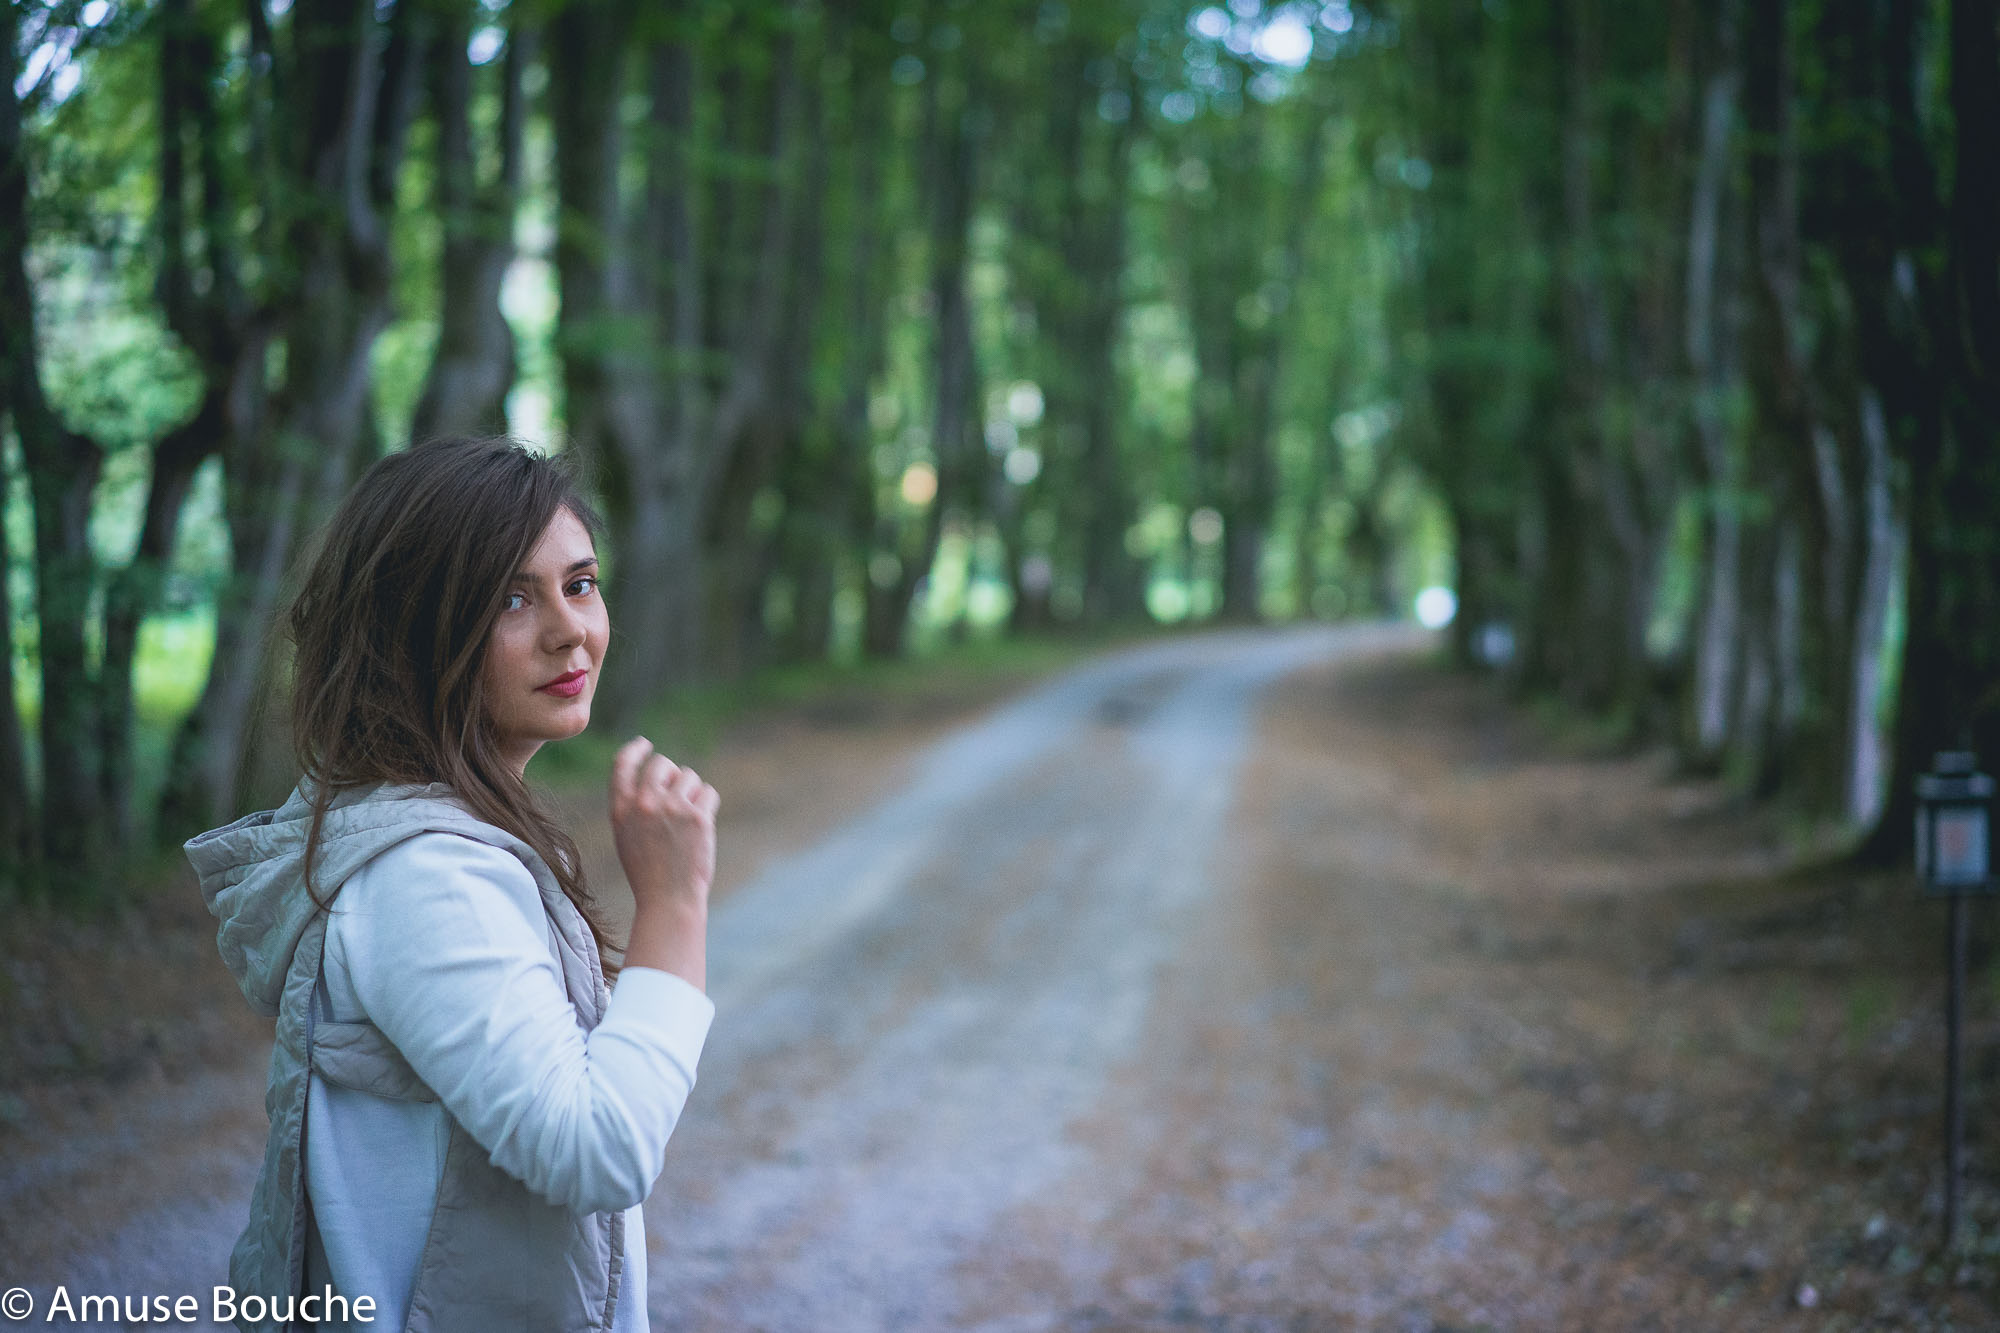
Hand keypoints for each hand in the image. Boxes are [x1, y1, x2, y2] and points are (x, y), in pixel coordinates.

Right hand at [610, 736, 719, 907]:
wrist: (668, 900)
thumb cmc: (649, 872)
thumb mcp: (628, 836)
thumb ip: (635, 806)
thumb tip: (656, 778)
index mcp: (621, 809)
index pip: (622, 764)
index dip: (635, 750)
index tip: (645, 744)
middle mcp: (644, 803)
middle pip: (662, 764)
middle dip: (673, 774)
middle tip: (679, 794)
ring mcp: (671, 808)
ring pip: (689, 777)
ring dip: (693, 793)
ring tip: (688, 822)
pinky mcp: (697, 817)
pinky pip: (708, 793)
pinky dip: (708, 806)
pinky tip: (702, 827)